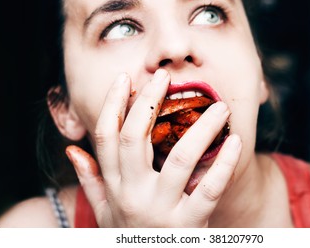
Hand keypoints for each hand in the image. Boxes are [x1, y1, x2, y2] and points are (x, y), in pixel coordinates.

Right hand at [66, 69, 241, 226]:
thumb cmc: (128, 235)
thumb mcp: (104, 211)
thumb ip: (89, 180)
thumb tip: (73, 150)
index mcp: (114, 187)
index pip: (106, 137)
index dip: (112, 105)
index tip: (124, 78)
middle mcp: (133, 194)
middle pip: (135, 138)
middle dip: (148, 102)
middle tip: (163, 76)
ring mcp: (161, 210)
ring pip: (179, 157)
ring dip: (201, 127)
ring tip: (219, 105)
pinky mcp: (188, 226)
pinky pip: (209, 190)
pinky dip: (224, 164)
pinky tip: (235, 141)